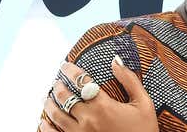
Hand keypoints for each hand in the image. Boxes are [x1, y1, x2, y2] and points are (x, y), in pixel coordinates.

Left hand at [40, 57, 157, 131]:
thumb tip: (116, 61)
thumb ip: (129, 80)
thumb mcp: (143, 103)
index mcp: (104, 106)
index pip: (82, 82)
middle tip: (56, 82)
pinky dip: (46, 128)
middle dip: (58, 87)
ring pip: (57, 117)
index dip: (71, 71)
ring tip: (47, 98)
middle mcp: (89, 119)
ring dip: (50, 105)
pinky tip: (43, 122)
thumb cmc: (144, 129)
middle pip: (66, 99)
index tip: (65, 65)